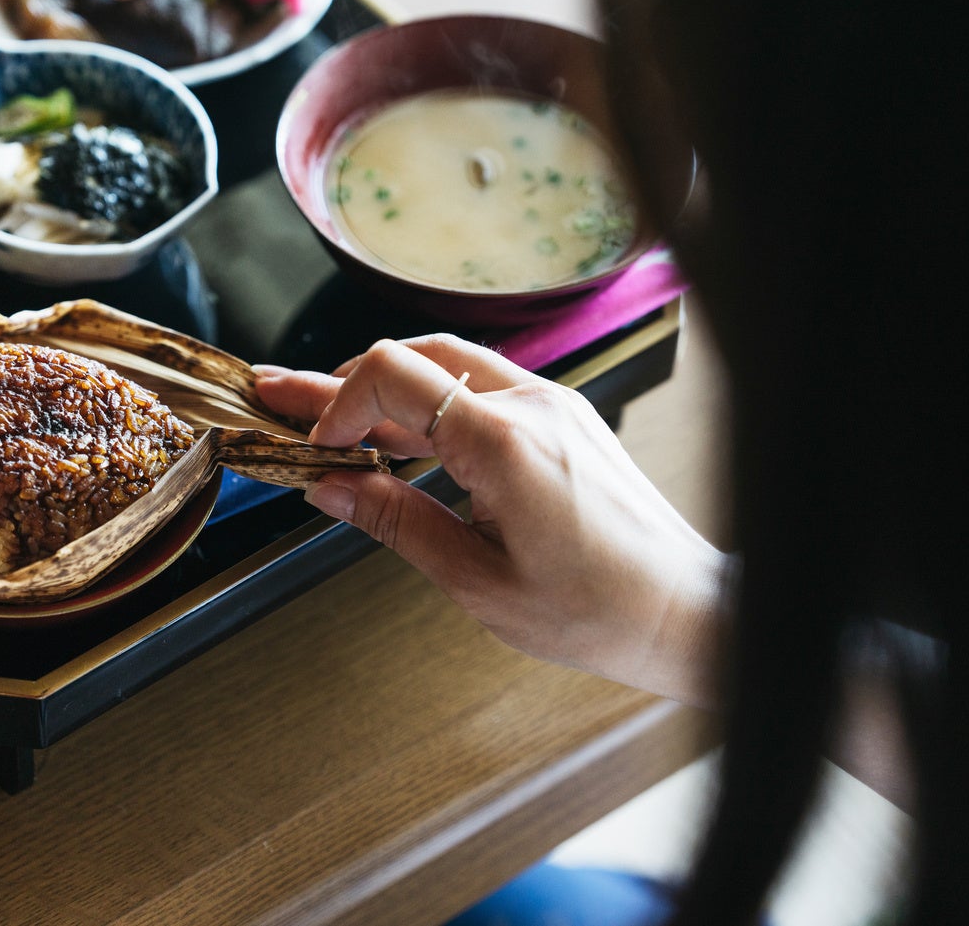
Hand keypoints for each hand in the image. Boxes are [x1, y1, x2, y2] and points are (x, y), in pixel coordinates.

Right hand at [256, 335, 727, 704]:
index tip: (315, 447)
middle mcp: (532, 405)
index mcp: (504, 442)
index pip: (393, 375)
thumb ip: (397, 522)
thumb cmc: (597, 611)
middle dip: (344, 379)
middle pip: (416, 356)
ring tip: (330, 411)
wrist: (684, 612)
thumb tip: (330, 487)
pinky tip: (401, 431)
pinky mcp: (566, 417)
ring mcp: (554, 404)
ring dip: (387, 386)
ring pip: (450, 364)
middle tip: (284, 397)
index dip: (337, 402)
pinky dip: (433, 400)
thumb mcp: (477, 581)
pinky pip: (485, 385)